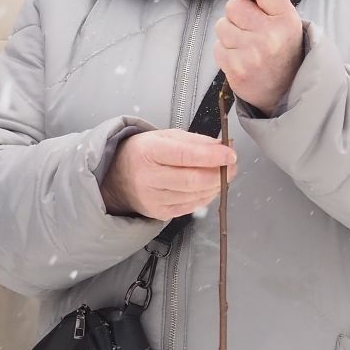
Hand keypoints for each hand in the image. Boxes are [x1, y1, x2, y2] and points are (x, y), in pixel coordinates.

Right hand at [101, 129, 237, 220]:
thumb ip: (194, 141)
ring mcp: (153, 198)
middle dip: (219, 173)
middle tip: (232, 166)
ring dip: (215, 186)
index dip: (211, 156)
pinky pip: (190, 207)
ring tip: (222, 175)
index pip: (185, 155)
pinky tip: (209, 188)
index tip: (230, 153)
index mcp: (148, 151)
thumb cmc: (143, 153)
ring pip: (195, 196)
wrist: (117, 177)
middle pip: (193, 180)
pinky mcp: (159, 213)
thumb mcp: (164, 136)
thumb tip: (221, 146)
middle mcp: (148, 177)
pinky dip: (205, 197)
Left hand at [213, 0, 306, 113]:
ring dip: (230, 33)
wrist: (284, 91)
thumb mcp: (286, 21)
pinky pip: (217, 46)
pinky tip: (241, 58)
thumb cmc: (281, 49)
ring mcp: (252, 52)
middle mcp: (270, 34)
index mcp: (286, 19)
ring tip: (247, 45)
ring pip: (222, 25)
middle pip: (233, 5)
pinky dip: (225, 51)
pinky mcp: (236, 67)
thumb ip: (268, 1)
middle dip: (237, 14)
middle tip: (250, 28)